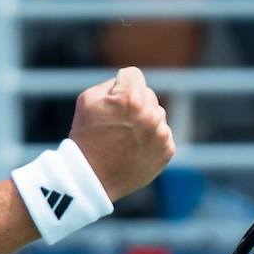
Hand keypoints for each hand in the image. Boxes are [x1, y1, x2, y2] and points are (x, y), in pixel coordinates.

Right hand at [69, 66, 174, 200]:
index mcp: (130, 98)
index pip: (133, 74)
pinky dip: (151, 139)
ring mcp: (161, 134)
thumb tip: (129, 82)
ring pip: (156, 114)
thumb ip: (111, 84)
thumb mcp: (87, 99)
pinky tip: (134, 148)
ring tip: (124, 137)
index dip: (120, 84)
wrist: (91, 178)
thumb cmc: (86, 136)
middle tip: (116, 123)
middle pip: (147, 94)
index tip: (112, 99)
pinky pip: (162, 133)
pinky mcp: (167, 150)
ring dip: (144, 120)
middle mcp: (150, 114)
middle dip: (133, 103)